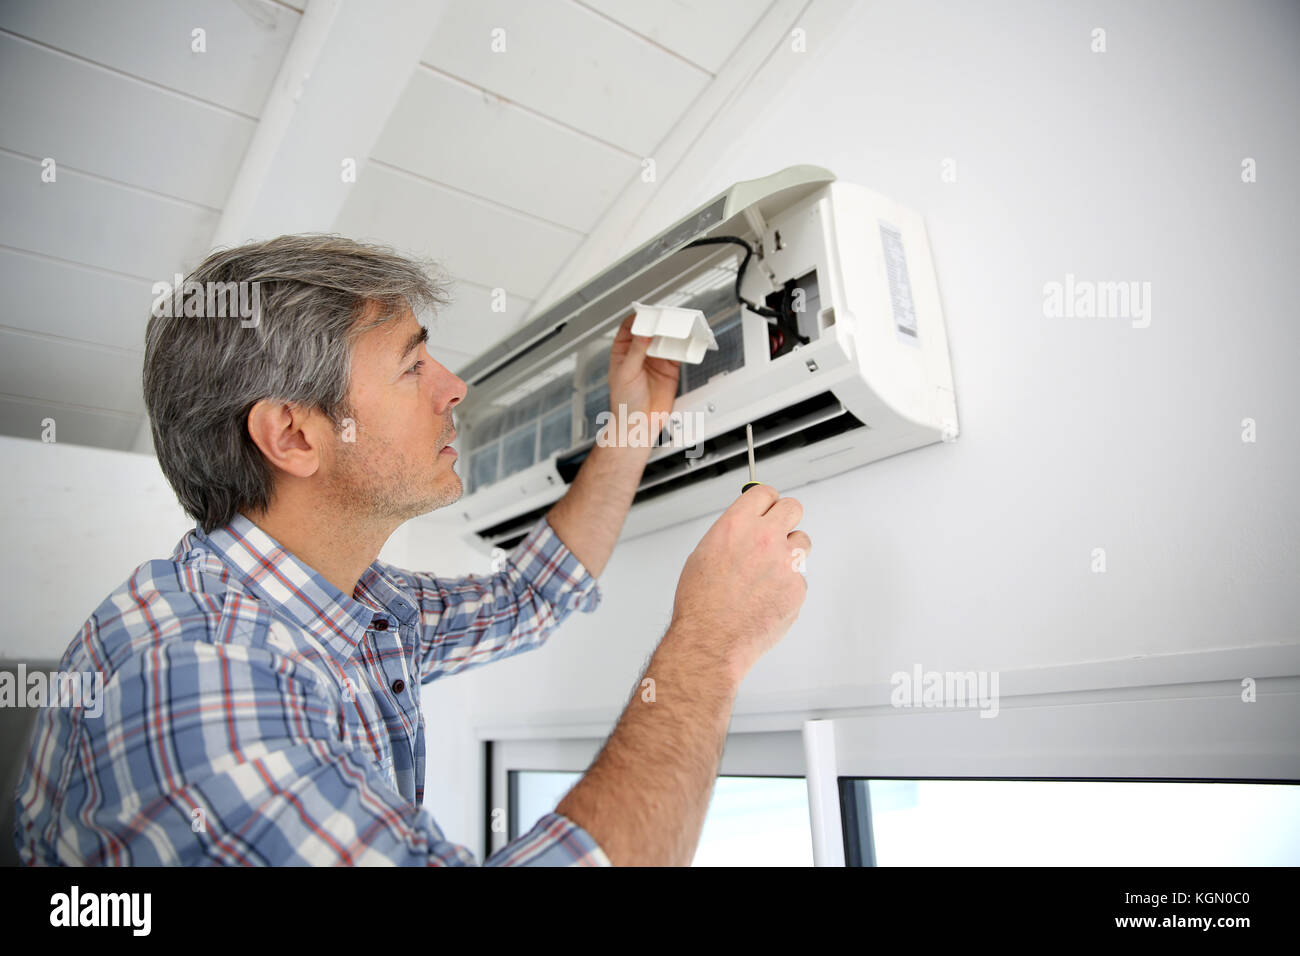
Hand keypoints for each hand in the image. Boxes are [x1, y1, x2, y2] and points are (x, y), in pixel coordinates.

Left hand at [606, 313, 680, 443]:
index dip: (639, 317)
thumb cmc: (624, 402)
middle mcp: (640, 352)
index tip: (648, 313)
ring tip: (678, 326)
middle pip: (651, 330)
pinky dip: (684, 346)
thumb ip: (635, 351)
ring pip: (666, 339)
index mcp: (623, 350)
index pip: (630, 327)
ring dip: (673, 332)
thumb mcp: (626, 373)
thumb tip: (643, 332)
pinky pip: (679, 352)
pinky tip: (686, 341)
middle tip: (667, 317)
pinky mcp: (670, 368)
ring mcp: (656, 360)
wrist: (639, 423)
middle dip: (659, 322)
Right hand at [668, 485, 810, 683]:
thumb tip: (745, 528)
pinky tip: (767, 597)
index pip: (765, 493)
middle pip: (793, 508)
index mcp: (737, 525)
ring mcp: (785, 562)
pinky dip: (787, 585)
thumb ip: (731, 535)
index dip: (766, 501)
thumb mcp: (703, 554)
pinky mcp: (798, 586)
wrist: (711, 640)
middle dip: (785, 517)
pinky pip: (799, 576)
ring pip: (802, 541)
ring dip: (790, 552)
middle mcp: (764, 538)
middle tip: (778, 531)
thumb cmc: (701, 604)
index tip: (768, 506)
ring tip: (768, 573)